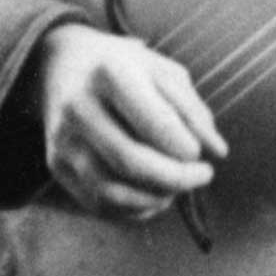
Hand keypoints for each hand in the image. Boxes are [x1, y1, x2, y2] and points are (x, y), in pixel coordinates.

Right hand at [36, 22, 228, 219]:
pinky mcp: (56, 165)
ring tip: (178, 187)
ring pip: (111, 190)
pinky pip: (98, 202)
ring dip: (155, 198)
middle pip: (131, 161)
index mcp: (111, 73)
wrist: (61, 66)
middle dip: (176, 178)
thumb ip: (193, 110)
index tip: (201, 154)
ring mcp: (63, 140)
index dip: (183, 146)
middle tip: (203, 175)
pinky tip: (155, 195)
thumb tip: (218, 151)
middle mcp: (79, 107)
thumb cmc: (127, 68)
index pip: (153, 121)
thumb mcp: (164, 72)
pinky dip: (134, 209)